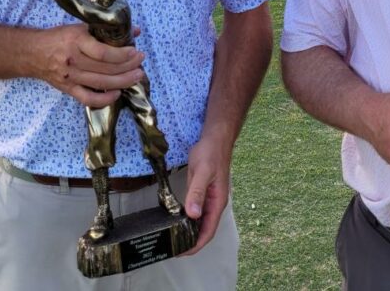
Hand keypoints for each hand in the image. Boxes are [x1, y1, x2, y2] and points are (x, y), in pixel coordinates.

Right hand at [27, 23, 144, 106]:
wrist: (32, 53)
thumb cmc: (59, 37)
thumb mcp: (81, 27)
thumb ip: (107, 30)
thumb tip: (134, 31)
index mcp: (76, 41)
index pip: (104, 53)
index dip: (123, 55)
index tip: (136, 51)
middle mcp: (73, 60)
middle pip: (105, 69)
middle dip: (128, 67)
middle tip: (141, 63)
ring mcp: (70, 77)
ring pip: (100, 83)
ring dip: (122, 81)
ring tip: (137, 76)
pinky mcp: (67, 89)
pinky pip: (88, 99)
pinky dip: (104, 99)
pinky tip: (117, 93)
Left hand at [181, 134, 231, 254]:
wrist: (216, 137)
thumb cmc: (210, 153)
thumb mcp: (202, 172)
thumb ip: (197, 193)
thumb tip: (193, 215)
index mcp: (217, 202)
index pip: (208, 231)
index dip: (196, 245)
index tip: (181, 253)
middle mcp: (215, 203)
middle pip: (205, 229)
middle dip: (191, 242)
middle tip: (172, 248)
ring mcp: (209, 198)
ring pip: (200, 221)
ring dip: (190, 231)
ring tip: (173, 238)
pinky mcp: (203, 191)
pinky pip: (196, 210)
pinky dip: (188, 219)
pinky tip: (177, 219)